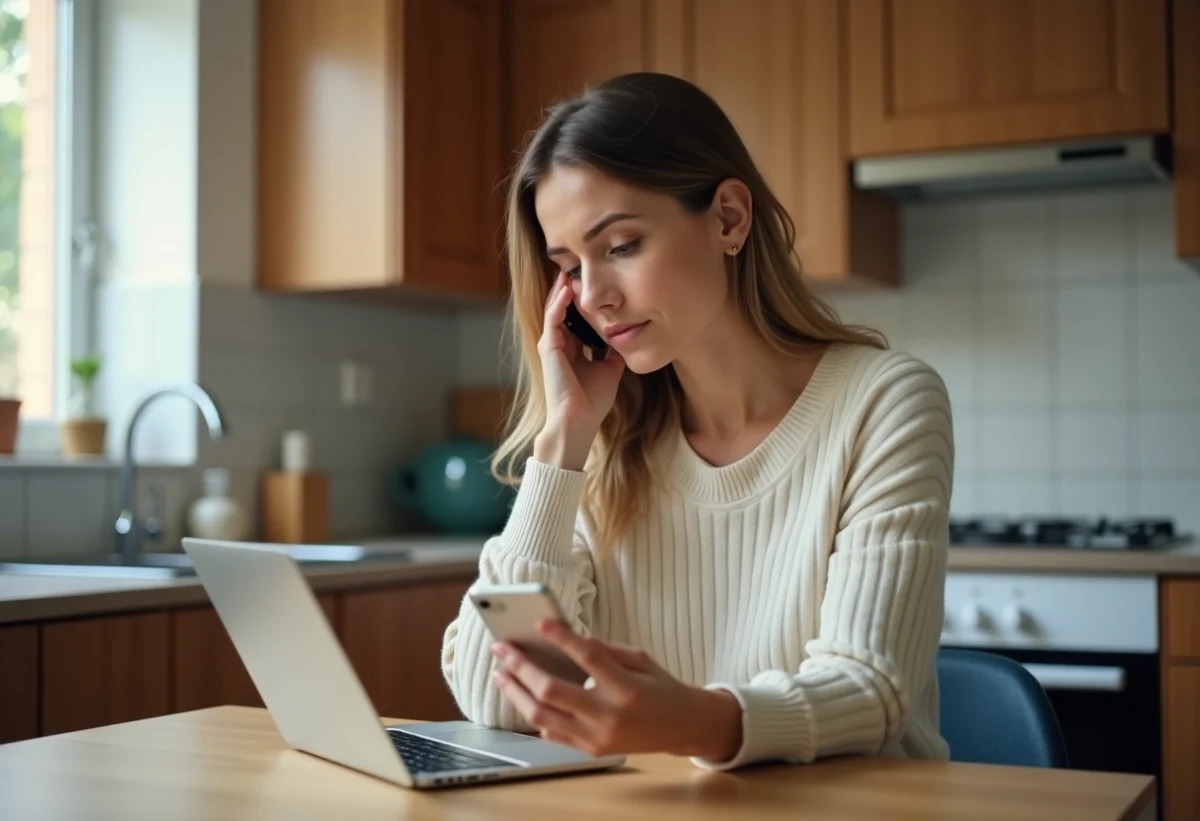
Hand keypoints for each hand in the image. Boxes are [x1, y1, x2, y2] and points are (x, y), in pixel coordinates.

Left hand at [490, 620, 742, 760]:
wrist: (681, 727)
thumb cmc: (661, 688)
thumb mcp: (641, 660)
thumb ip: (606, 651)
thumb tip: (569, 638)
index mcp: (626, 687)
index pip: (588, 657)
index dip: (562, 637)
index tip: (541, 622)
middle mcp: (609, 715)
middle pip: (552, 690)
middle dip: (521, 667)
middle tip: (502, 647)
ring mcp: (597, 736)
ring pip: (542, 716)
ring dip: (516, 692)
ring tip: (501, 673)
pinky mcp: (590, 750)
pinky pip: (551, 734)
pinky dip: (534, 714)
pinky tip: (523, 697)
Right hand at [536, 272, 625, 466]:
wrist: (579, 420)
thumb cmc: (592, 401)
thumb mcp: (609, 370)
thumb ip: (612, 354)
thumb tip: (625, 341)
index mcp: (571, 349)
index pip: (575, 317)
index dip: (582, 301)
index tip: (593, 284)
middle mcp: (558, 344)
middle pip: (562, 308)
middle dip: (569, 289)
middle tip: (578, 268)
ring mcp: (551, 344)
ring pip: (555, 308)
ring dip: (562, 289)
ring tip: (570, 270)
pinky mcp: (548, 346)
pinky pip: (552, 317)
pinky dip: (559, 302)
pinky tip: (568, 288)